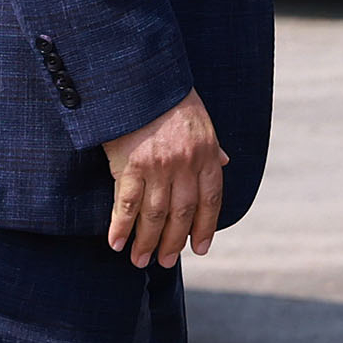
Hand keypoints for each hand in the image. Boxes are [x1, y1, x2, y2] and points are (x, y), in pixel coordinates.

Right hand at [104, 91, 227, 266]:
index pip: (211, 200)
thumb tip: (226, 163)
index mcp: (207, 154)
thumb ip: (212, 147)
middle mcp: (185, 165)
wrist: (142, 80)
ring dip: (146, 242)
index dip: (205, 227)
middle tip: (165, 262)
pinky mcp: (130, 165)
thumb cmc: (171, 98)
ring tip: (140, 261)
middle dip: (173, 242)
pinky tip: (116, 243)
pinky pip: (126, 204)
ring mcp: (158, 167)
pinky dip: (121, 226)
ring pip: (155, 215)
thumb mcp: (202, 120)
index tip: (200, 249)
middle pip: (182, 214)